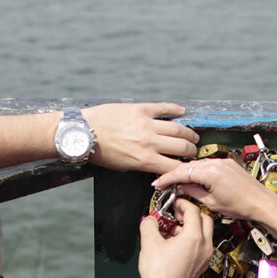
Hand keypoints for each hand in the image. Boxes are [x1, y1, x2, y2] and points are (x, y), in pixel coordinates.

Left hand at [83, 103, 198, 174]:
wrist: (84, 132)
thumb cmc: (101, 153)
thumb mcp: (123, 167)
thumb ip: (143, 165)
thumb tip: (157, 166)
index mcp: (144, 160)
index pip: (174, 167)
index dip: (184, 169)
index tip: (187, 168)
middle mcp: (149, 142)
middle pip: (181, 148)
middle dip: (191, 151)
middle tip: (193, 151)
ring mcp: (146, 124)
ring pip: (177, 129)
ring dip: (188, 134)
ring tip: (192, 136)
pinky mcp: (140, 109)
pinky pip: (164, 108)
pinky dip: (176, 110)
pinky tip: (182, 112)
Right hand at [138, 198, 213, 277]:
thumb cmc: (160, 276)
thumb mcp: (149, 243)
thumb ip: (149, 225)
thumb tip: (150, 220)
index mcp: (194, 237)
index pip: (193, 211)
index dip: (182, 203)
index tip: (174, 203)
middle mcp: (204, 246)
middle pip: (205, 219)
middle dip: (191, 214)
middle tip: (177, 213)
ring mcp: (205, 257)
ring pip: (204, 233)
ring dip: (191, 227)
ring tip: (173, 230)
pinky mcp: (201, 265)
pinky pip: (201, 246)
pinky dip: (192, 240)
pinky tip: (175, 244)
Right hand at [151, 158, 276, 224]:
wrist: (261, 203)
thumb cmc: (242, 205)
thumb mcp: (212, 203)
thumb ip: (193, 192)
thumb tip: (180, 188)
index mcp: (210, 172)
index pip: (181, 172)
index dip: (167, 178)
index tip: (158, 183)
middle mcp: (217, 163)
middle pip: (188, 166)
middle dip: (175, 175)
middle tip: (164, 184)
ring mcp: (223, 162)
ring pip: (198, 165)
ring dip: (187, 173)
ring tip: (178, 184)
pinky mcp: (228, 164)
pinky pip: (208, 165)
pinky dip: (199, 172)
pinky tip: (195, 180)